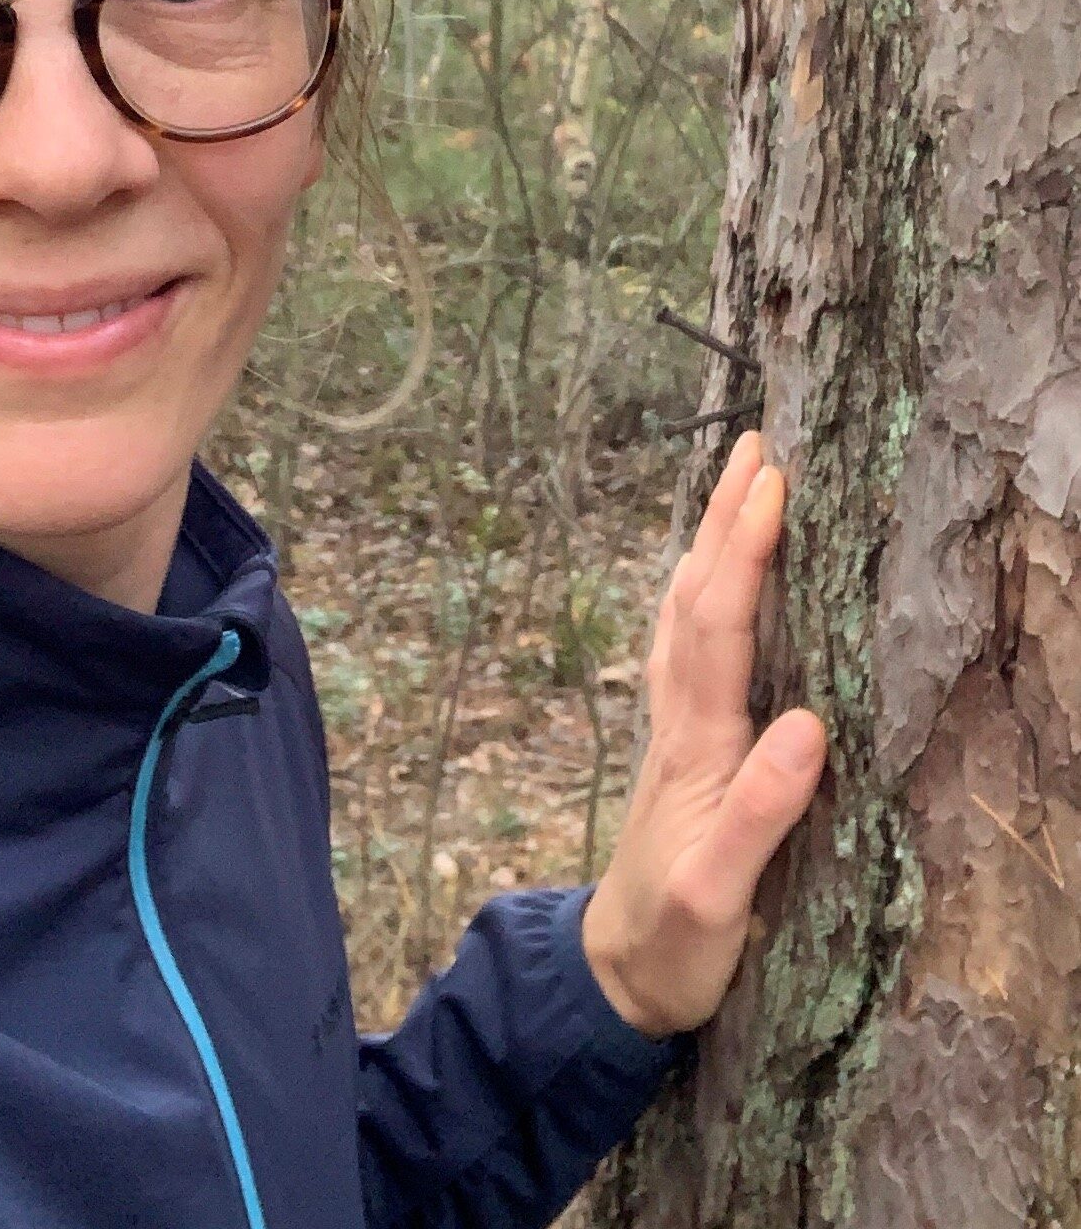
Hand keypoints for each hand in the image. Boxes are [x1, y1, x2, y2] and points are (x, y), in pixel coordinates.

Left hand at [579, 431, 825, 1038]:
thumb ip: (760, 815)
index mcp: (696, 746)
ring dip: (709, 547)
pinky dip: (702, 598)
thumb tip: (806, 727)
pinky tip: (708, 585)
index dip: (742, 553)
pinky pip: (688, 650)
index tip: (769, 482)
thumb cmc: (673, 942)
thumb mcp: (719, 896)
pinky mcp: (682, 752)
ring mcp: (675, 733)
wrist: (616, 976)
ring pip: (686, 617)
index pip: (720, 628)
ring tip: (736, 487)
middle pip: (695, 601)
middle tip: (752, 446)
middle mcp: (680, 724)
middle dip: (721, 520)